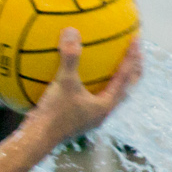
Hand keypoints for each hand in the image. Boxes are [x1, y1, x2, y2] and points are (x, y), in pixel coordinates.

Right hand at [28, 27, 140, 141]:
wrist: (34, 141)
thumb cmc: (53, 115)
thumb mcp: (63, 83)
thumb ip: (69, 57)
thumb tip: (71, 30)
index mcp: (106, 105)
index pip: (126, 77)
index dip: (132, 57)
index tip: (136, 39)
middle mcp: (101, 113)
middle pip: (124, 88)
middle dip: (130, 70)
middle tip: (133, 52)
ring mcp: (88, 117)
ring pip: (107, 95)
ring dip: (112, 80)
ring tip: (110, 65)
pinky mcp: (74, 119)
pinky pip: (87, 98)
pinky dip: (87, 86)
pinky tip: (73, 77)